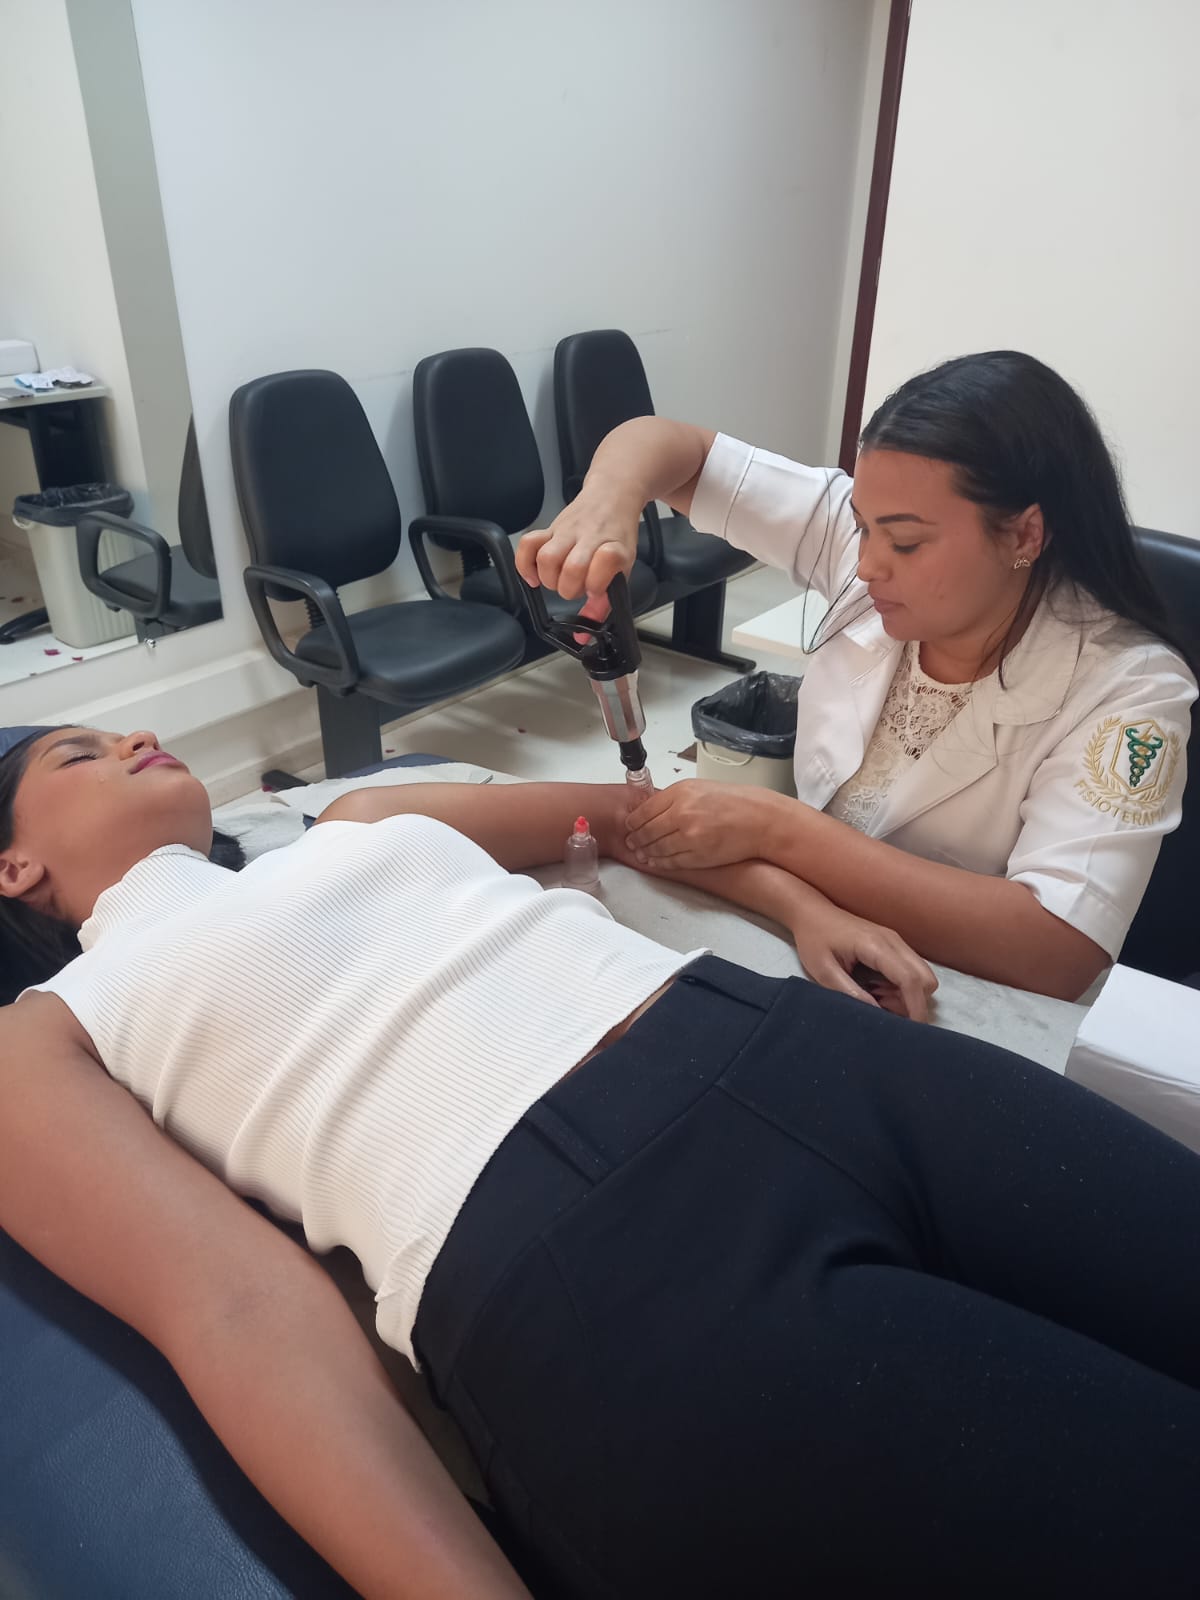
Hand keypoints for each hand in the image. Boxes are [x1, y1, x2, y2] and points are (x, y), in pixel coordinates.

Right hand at [516, 481, 643, 621]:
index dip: (598, 582)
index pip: (607, 562)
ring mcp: (567, 532)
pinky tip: (533, 576)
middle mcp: (590, 538)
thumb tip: (582, 636)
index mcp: (615, 547)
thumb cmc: (616, 535)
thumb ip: (604, 604)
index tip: (595, 589)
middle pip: (572, 568)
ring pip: (547, 557)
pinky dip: (524, 564)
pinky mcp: (550, 528)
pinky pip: (528, 544)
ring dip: (549, 579)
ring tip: (557, 581)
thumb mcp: (623, 568)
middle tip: (575, 588)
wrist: (612, 495)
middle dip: (570, 589)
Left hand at [625, 780, 781, 869]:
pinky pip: (671, 862)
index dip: (633, 822)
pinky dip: (660, 863)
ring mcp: (690, 837)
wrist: (759, 819)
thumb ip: (673, 799)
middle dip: (636, 839)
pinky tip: (656, 861)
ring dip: (646, 852)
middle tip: (631, 842)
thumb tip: (650, 810)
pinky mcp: (698, 856)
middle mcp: (682, 813)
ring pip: (657, 849)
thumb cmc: (734, 802)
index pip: (644, 811)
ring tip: (641, 853)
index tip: (629, 826)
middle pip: (647, 831)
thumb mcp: (699, 788)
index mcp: (680, 793)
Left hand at [792, 903, 937, 1021]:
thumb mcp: (823, 971)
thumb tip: (876, 1014)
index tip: (912, 1029)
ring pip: (922, 975)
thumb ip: (849, 993)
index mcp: (875, 945)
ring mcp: (896, 941)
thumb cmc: (814, 939)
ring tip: (875, 997)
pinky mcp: (894, 945)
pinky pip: (911, 970)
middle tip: (882, 1007)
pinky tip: (877, 989)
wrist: (812, 912)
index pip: (910, 978)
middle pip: (926, 978)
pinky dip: (901, 986)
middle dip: (913, 1002)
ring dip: (906, 994)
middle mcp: (893, 941)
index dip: (915, 1007)